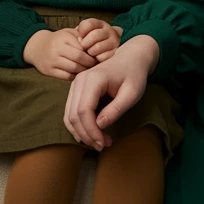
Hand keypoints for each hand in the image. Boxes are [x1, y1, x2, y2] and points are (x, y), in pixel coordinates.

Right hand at [22, 28, 96, 79]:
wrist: (37, 47)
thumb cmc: (58, 39)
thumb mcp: (68, 33)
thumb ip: (81, 36)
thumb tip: (95, 44)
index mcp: (63, 38)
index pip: (82, 47)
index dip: (92, 52)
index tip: (97, 55)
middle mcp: (56, 49)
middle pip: (79, 58)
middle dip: (90, 62)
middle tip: (95, 64)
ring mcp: (52, 61)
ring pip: (73, 69)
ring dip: (83, 70)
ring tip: (89, 68)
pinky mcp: (49, 71)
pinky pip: (66, 76)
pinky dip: (75, 76)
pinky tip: (78, 73)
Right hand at [64, 34, 160, 150]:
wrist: (131, 58)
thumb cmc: (134, 75)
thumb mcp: (132, 92)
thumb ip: (117, 108)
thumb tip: (100, 125)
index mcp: (93, 79)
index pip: (84, 111)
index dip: (91, 131)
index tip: (104, 142)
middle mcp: (79, 80)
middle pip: (74, 115)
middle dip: (87, 134)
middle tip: (103, 145)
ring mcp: (75, 84)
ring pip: (69, 115)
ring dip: (81, 132)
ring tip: (99, 142)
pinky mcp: (76, 89)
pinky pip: (70, 111)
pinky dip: (78, 125)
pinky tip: (90, 135)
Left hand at [76, 18, 124, 62]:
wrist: (103, 53)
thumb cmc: (89, 43)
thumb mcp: (84, 34)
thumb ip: (81, 33)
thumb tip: (79, 39)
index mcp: (100, 24)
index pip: (89, 24)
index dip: (82, 31)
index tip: (80, 37)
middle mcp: (109, 30)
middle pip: (94, 35)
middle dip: (85, 44)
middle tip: (83, 48)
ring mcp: (114, 41)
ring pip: (98, 47)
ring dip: (90, 52)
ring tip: (90, 53)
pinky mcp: (115, 53)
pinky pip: (102, 57)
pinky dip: (97, 59)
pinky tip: (96, 58)